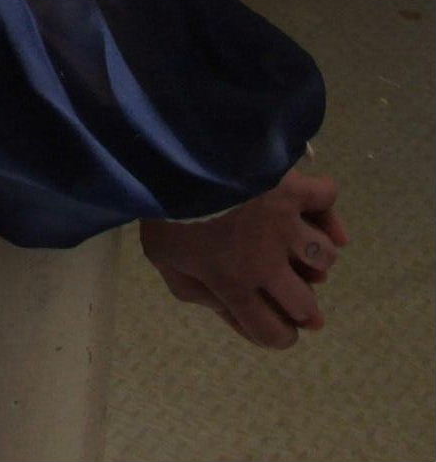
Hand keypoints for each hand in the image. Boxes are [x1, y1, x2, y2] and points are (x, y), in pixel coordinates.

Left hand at [138, 168, 348, 348]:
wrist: (175, 155)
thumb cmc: (164, 207)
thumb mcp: (163, 257)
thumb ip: (192, 289)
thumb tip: (225, 308)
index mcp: (232, 285)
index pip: (271, 332)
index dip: (281, 336)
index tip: (282, 326)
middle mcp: (266, 264)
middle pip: (305, 306)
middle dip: (305, 307)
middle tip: (298, 289)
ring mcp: (284, 225)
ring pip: (324, 257)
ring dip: (316, 256)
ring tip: (303, 246)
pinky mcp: (292, 188)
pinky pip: (327, 198)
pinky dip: (327, 206)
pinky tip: (317, 210)